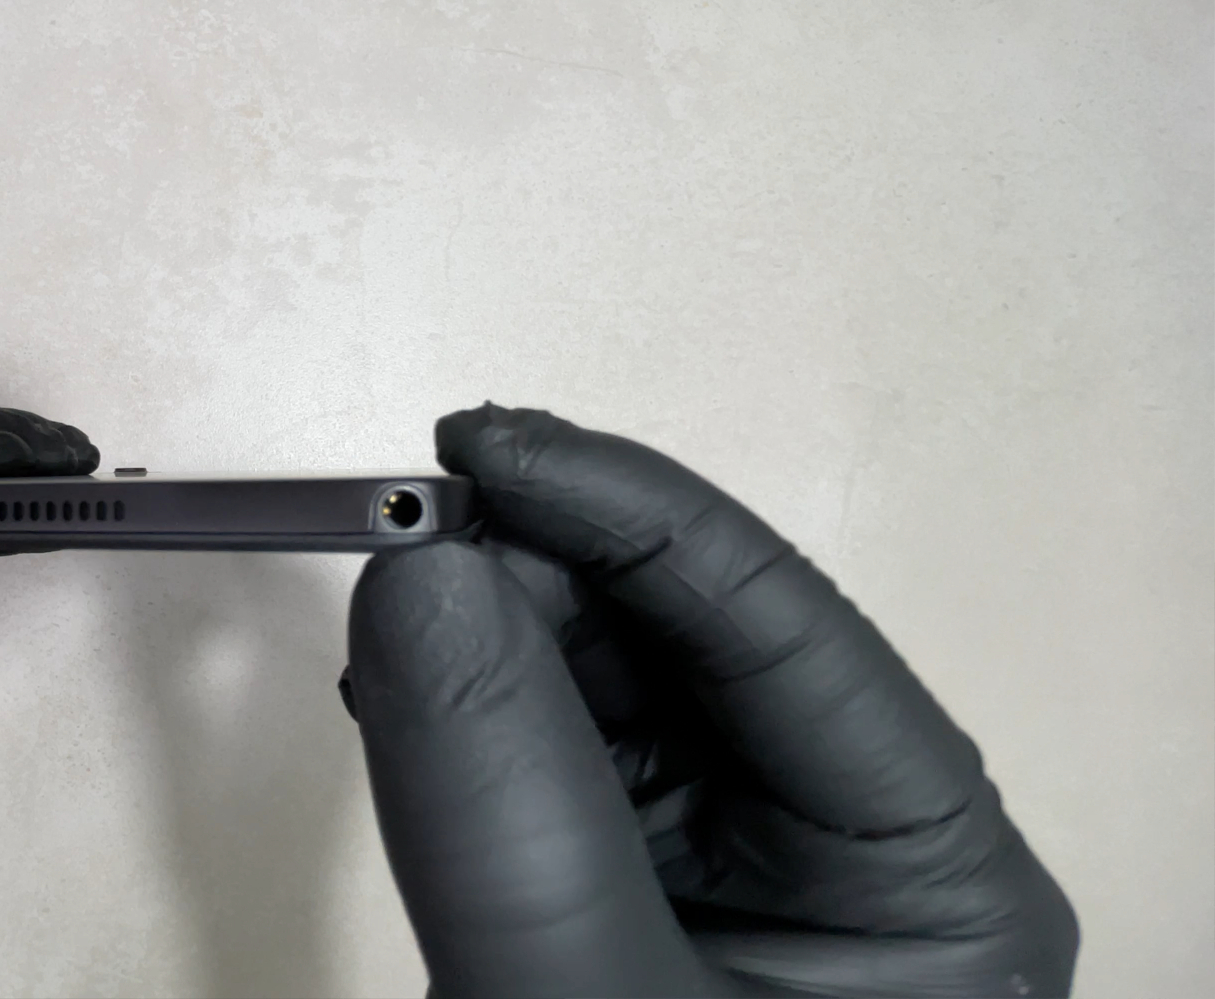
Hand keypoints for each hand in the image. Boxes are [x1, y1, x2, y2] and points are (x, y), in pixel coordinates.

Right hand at [342, 402, 1079, 997]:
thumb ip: (502, 794)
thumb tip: (419, 570)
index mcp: (936, 872)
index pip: (784, 625)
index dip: (625, 508)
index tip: (476, 445)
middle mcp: (855, 842)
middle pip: (695, 638)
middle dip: (540, 577)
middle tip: (400, 544)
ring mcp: (742, 859)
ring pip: (611, 682)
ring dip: (491, 637)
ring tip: (390, 628)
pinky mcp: (640, 880)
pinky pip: (554, 750)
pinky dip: (468, 710)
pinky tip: (402, 691)